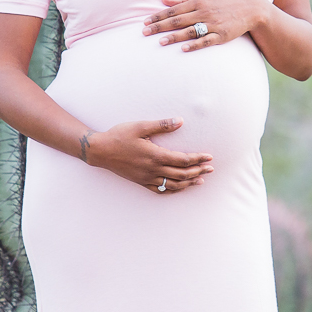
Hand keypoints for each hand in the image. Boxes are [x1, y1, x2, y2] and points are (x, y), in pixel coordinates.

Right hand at [84, 117, 214, 193]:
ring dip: (189, 183)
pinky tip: (180, 188)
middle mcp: (153, 169)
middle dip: (198, 171)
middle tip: (211, 168)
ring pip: (173, 185)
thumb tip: (180, 121)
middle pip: (181, 174)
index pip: (183, 160)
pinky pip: (160, 190)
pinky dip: (173, 190)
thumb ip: (161, 125)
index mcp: (155, 155)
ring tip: (201, 180)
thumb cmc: (119, 136)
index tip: (209, 157)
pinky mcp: (141, 182)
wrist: (100, 151)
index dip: (198, 158)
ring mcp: (147, 178)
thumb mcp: (140, 127)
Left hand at [142, 0, 270, 50]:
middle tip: (144, 33)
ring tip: (160, 42)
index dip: (158, 16)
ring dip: (174, 36)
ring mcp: (213, 24)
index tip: (145, 21)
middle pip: (178, 20)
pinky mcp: (222, 35)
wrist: (251, 8)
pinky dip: (194, 44)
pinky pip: (206, 41)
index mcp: (199, 1)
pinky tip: (183, 48)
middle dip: (160, 26)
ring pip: (189, 31)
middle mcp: (204, 12)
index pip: (174, 9)